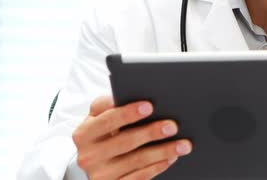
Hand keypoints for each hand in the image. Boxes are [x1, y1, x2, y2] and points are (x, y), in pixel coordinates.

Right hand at [72, 96, 191, 179]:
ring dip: (163, 151)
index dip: (128, 113)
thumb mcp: (99, 117)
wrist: (94, 161)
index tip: (149, 106)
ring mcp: (100, 174)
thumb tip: (135, 93)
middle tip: (173, 126)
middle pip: (125, 141)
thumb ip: (110, 104)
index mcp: (84, 133)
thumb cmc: (103, 132)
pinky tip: (171, 158)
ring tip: (182, 144)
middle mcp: (88, 156)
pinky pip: (139, 178)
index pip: (107, 120)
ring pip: (137, 161)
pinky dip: (157, 167)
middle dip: (152, 132)